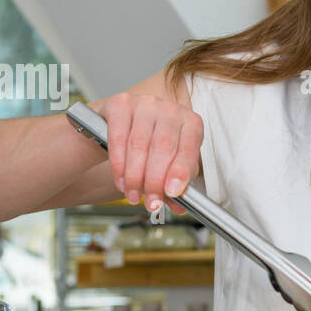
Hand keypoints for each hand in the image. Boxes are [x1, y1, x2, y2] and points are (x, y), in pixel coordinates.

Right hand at [96, 92, 202, 215]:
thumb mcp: (169, 164)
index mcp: (191, 122)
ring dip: (135, 177)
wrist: (121, 126)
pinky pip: (118, 138)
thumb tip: (179, 207)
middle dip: (155, 181)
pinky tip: (121, 181)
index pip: (189, 149)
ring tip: (134, 196)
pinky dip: (119, 165)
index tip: (172, 192)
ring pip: (139, 145)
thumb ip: (175, 185)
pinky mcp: (121, 104)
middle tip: (150, 203)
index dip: (180, 172)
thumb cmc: (152, 146)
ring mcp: (145, 103)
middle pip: (163, 147)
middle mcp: (170, 108)